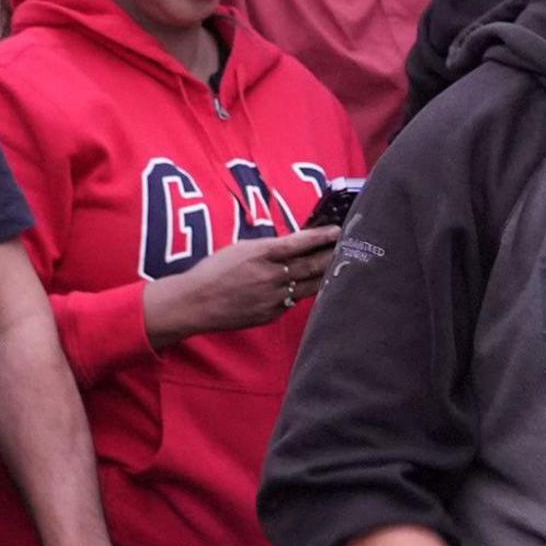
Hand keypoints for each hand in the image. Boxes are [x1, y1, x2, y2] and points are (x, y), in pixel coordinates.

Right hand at [142, 227, 341, 340]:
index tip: (338, 231)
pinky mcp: (271, 315)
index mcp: (261, 254)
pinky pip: (293, 301)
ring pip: (309, 286)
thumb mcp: (240, 249)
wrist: (196, 303)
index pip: (299, 243)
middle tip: (349, 247)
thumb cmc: (213, 272)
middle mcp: (270, 276)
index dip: (321, 236)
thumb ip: (267, 249)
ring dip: (325, 275)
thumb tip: (293, 247)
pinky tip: (314, 286)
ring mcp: (273, 298)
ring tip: (339, 266)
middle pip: (311, 265)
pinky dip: (303, 292)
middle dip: (332, 255)